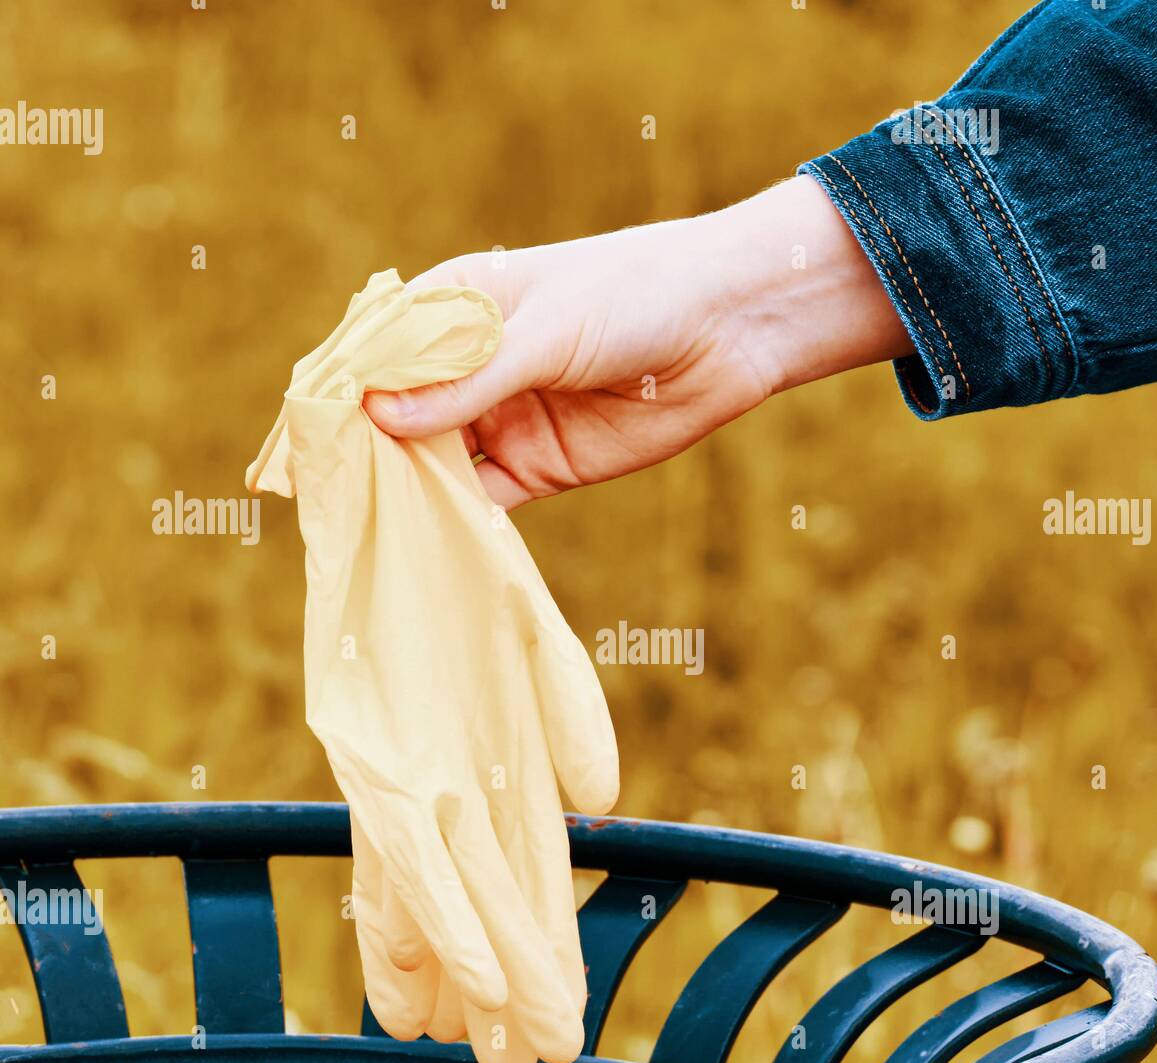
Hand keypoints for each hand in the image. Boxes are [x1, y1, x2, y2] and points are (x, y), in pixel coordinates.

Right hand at [364, 175, 909, 507]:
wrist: (728, 329)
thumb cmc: (634, 295)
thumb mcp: (544, 329)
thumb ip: (468, 378)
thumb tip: (378, 417)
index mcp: (456, 307)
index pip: (376, 352)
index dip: (337, 393)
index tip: (301, 437)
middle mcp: (469, 367)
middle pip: (396, 416)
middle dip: (362, 454)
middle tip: (320, 501)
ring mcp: (501, 420)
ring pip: (432, 463)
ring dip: (403, 493)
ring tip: (362, 531)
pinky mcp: (537, 468)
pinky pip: (482, 501)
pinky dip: (456, 524)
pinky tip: (426, 546)